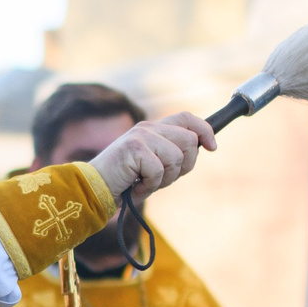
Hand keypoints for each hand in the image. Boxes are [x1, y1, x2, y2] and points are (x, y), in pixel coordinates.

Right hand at [90, 112, 217, 198]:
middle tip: (163, 178)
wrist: (94, 188)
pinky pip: (159, 171)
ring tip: (146, 183)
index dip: (205, 130)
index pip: (187, 118)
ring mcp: (141, 137)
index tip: (212, 147)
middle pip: (189, 141)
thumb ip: (173, 154)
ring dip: (164, 179)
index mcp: (153, 128)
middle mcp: (148, 128)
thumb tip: (203, 147)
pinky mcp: (135, 149)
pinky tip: (136, 187)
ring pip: (177, 158)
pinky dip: (149, 186)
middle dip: (184, 166)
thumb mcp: (154, 165)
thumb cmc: (126, 181)